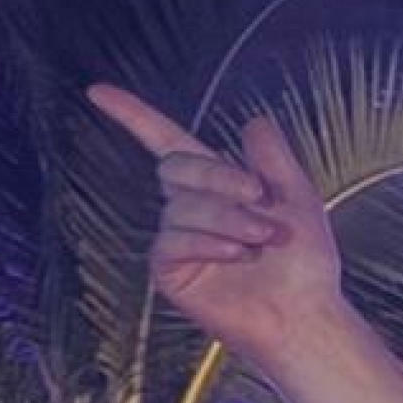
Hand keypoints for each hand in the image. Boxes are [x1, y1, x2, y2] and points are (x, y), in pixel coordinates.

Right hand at [88, 84, 344, 362]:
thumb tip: (255, 119)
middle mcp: (191, 208)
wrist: (305, 312)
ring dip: (229, 218)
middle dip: (220, 177)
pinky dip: (209, 242)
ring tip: (263, 239)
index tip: (97, 90)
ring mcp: (177, 239)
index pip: (166, 141)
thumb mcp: (297, 197)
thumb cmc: (304, 261)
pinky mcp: (171, 271)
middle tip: (262, 199)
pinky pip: (172, 241)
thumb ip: (273, 158)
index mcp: (217, 185)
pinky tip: (237, 254)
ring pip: (181, 206)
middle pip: (176, 165)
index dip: (133, 116)